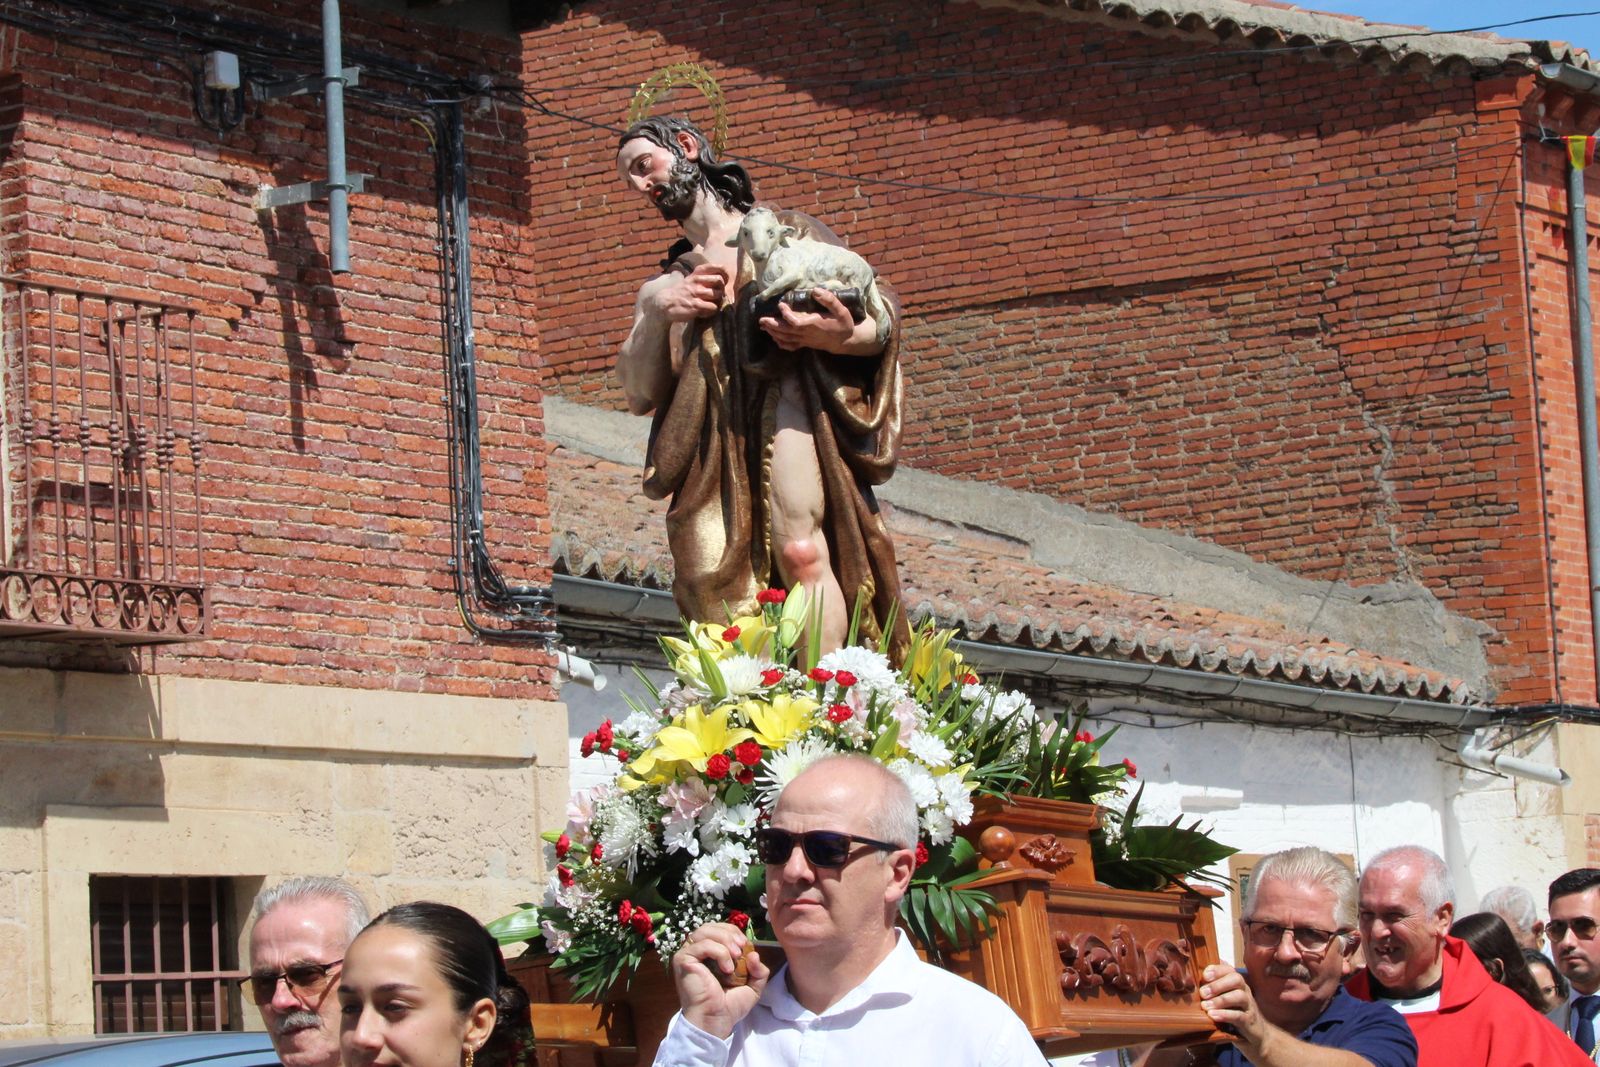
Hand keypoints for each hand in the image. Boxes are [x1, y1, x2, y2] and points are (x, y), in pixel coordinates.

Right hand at [650, 264, 728, 321]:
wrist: (664, 304)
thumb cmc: (680, 293)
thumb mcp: (690, 280)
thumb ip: (703, 277)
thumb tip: (722, 280)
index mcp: (696, 273)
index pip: (716, 267)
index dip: (724, 273)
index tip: (724, 280)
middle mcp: (697, 281)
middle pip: (720, 281)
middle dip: (722, 289)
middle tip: (717, 296)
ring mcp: (696, 293)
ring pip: (718, 295)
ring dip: (717, 301)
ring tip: (710, 305)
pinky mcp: (696, 306)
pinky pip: (713, 307)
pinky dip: (711, 311)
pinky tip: (704, 312)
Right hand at [669, 922, 769, 1039]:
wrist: (714, 1020)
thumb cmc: (728, 1006)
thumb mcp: (752, 986)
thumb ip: (758, 970)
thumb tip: (754, 954)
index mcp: (708, 953)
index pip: (719, 929)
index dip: (734, 933)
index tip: (746, 946)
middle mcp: (696, 951)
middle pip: (711, 926)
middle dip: (730, 933)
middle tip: (742, 948)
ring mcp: (687, 954)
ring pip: (705, 931)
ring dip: (725, 940)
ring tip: (736, 956)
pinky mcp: (683, 960)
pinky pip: (703, 945)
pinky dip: (719, 952)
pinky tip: (726, 968)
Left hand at [758, 288, 856, 351]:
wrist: (845, 341)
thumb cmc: (843, 324)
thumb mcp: (841, 310)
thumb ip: (829, 300)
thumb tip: (815, 290)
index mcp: (814, 324)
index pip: (796, 322)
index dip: (786, 314)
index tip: (781, 304)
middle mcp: (807, 334)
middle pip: (786, 331)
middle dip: (773, 325)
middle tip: (761, 319)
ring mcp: (805, 340)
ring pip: (786, 338)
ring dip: (774, 332)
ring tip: (763, 325)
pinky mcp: (805, 344)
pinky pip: (790, 346)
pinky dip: (781, 342)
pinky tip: (774, 337)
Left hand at [1197, 965, 1263, 1046]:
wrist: (1252, 1032)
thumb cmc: (1231, 1010)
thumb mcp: (1221, 996)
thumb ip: (1210, 986)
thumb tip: (1190, 978)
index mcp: (1235, 981)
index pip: (1229, 969)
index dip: (1216, 970)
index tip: (1204, 976)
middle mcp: (1244, 990)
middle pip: (1236, 979)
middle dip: (1218, 984)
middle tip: (1202, 993)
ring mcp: (1248, 1005)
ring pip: (1239, 996)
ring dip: (1220, 1000)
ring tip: (1205, 1006)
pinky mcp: (1249, 1021)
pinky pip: (1239, 1015)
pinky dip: (1225, 1015)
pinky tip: (1213, 1016)